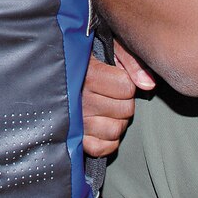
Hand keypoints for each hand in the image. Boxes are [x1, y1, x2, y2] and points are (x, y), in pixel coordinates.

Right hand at [82, 39, 154, 156]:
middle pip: (125, 110)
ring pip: (115, 130)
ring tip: (106, 111)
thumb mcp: (107, 48)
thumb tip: (148, 85)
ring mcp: (75, 121)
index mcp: (87, 74)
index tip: (114, 79)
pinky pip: (101, 148)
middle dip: (124, 103)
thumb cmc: (82, 59)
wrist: (49, 73)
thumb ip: (130, 61)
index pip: (126, 87)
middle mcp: (79, 99)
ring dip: (117, 122)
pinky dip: (107, 142)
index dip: (126, 84)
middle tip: (111, 96)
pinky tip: (102, 128)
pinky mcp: (73, 138)